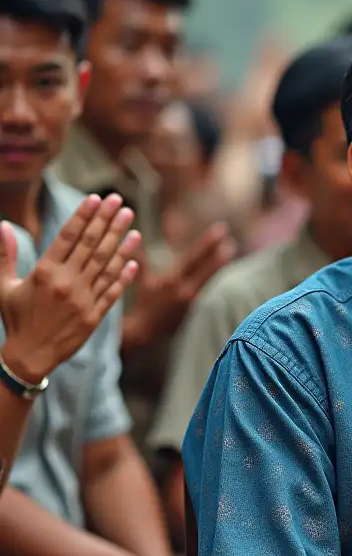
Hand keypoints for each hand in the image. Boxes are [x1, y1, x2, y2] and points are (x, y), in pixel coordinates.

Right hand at [0, 193, 139, 380]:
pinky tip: (134, 260)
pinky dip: (124, 276)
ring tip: (132, 223)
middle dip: (107, 221)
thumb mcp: (4, 285)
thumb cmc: (16, 318)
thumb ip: (4, 255)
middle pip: (91, 246)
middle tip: (119, 202)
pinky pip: (113, 292)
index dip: (84, 216)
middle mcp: (66, 283)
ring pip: (106, 265)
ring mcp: (83, 300)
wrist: (30, 355)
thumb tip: (3, 225)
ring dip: (121, 243)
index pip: (68, 236)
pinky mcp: (95, 316)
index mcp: (44, 272)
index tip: (96, 199)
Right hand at [123, 222, 234, 348]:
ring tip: (231, 250)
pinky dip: (217, 280)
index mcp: (172, 280)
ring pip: (212, 281)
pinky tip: (226, 272)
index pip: (194, 257)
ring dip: (221, 266)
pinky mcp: (197, 311)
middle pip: (207, 269)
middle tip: (231, 240)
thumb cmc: (143, 303)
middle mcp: (185, 290)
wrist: (145, 330)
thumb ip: (141, 258)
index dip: (208, 243)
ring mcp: (193, 302)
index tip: (221, 230)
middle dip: (220, 253)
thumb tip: (133, 236)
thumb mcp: (142, 279)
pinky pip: (211, 292)